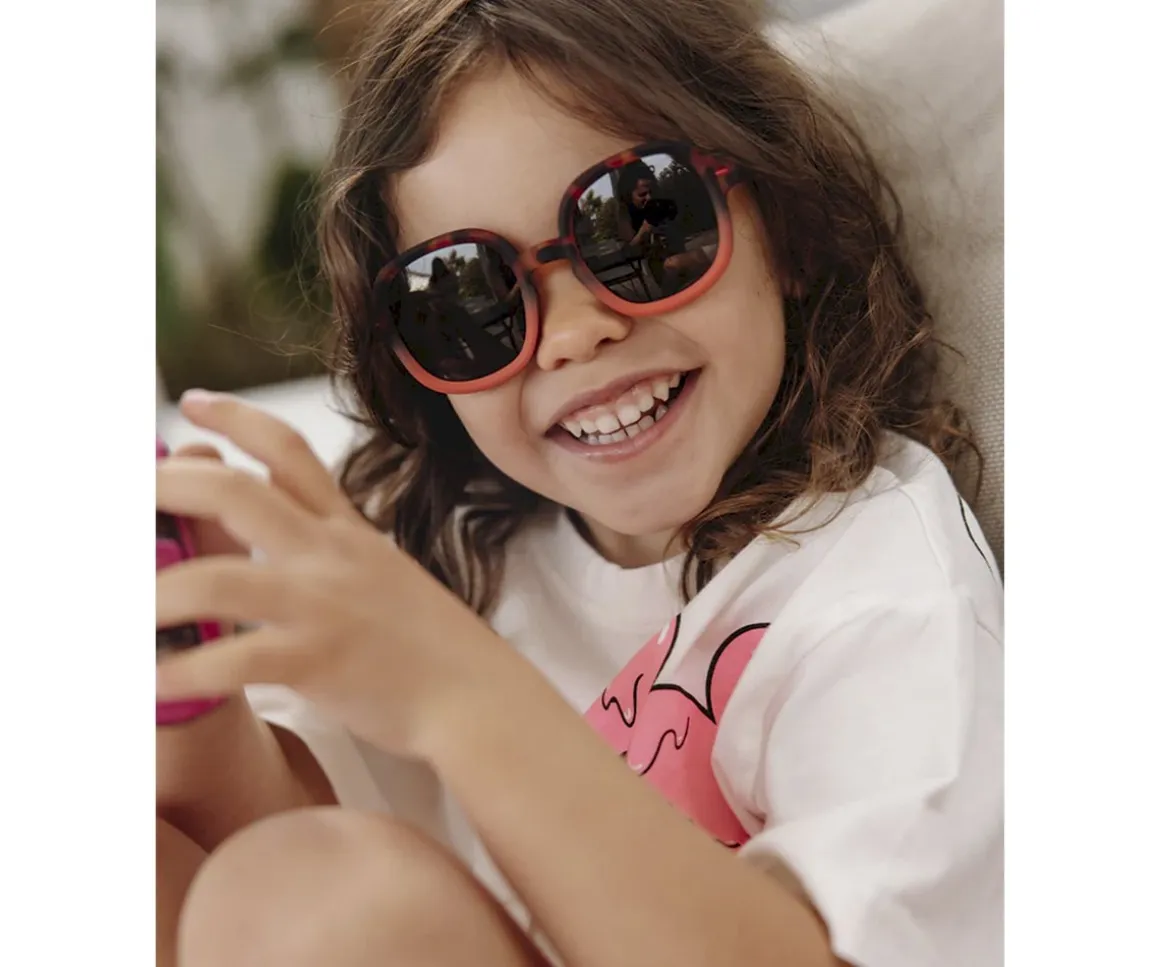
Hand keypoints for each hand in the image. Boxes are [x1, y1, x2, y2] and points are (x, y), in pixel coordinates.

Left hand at [156, 392, 508, 759]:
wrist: (479, 696)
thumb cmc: (430, 645)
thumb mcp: (384, 575)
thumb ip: (332, 552)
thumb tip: (278, 541)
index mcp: (346, 530)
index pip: (288, 449)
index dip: (235, 418)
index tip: (192, 403)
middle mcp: (330, 555)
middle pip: (236, 492)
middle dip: (166, 484)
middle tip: (123, 490)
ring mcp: (323, 605)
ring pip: (217, 579)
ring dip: (156, 593)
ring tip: (122, 610)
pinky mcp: (318, 661)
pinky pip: (235, 661)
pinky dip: (185, 671)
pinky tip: (156, 682)